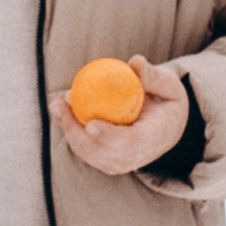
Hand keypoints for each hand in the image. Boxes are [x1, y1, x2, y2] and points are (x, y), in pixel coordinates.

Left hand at [52, 53, 191, 177]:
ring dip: (69, 130)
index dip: (110, 137)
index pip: (130, 144)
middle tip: (60, 106)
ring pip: (89, 153)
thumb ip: (153, 76)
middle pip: (101, 153)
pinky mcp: (107, 161)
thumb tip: (134, 62)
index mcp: (154, 140)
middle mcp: (136, 158)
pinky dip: (72, 129)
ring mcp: (121, 163)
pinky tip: (61, 109)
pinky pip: (85, 148)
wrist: (167, 127)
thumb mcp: (169, 85)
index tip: (91, 125)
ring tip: (57, 105)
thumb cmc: (166, 100)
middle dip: (76, 133)